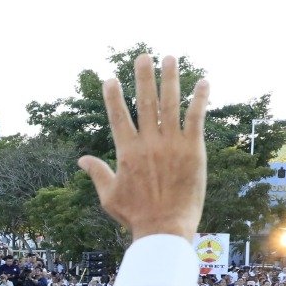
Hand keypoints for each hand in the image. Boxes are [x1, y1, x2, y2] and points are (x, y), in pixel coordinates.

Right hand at [77, 54, 207, 240]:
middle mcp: (148, 143)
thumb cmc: (135, 215)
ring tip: (170, 58)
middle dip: (144, 77)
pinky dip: (200, 99)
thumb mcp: (108, 195)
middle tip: (144, 56)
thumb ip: (97, 173)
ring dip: (171, 79)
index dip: (114, 96)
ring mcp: (172, 144)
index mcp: (126, 152)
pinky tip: (203, 82)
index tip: (111, 78)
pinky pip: (196, 119)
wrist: (164, 229)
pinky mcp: (193, 150)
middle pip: (146, 102)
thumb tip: (82, 159)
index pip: (118, 117)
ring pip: (171, 104)